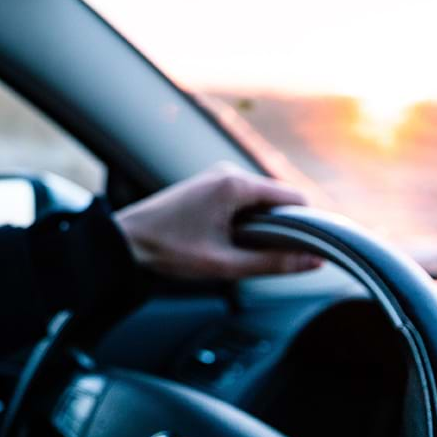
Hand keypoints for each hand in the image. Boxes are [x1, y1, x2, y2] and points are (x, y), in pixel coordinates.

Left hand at [113, 163, 323, 279]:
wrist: (124, 242)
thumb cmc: (167, 251)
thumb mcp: (225, 265)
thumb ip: (273, 263)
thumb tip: (313, 262)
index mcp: (235, 184)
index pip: (294, 198)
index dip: (307, 224)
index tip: (307, 250)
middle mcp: (227, 172)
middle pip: (278, 198)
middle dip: (282, 227)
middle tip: (270, 257)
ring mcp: (216, 176)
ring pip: (260, 201)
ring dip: (262, 225)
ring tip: (244, 250)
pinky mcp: (207, 186)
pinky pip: (242, 200)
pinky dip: (247, 220)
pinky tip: (231, 241)